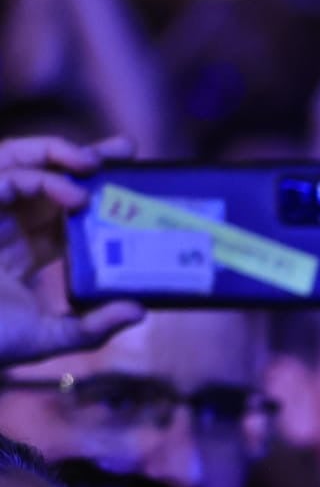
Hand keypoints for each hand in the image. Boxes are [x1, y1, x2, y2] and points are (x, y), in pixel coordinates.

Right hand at [0, 134, 142, 368]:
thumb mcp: (51, 337)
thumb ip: (93, 326)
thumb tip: (140, 310)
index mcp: (27, 248)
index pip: (67, 211)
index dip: (97, 192)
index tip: (136, 182)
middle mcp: (8, 225)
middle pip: (49, 176)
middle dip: (86, 157)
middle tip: (127, 150)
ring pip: (20, 164)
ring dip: (58, 155)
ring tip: (95, 163)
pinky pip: (2, 178)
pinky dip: (37, 178)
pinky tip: (71, 194)